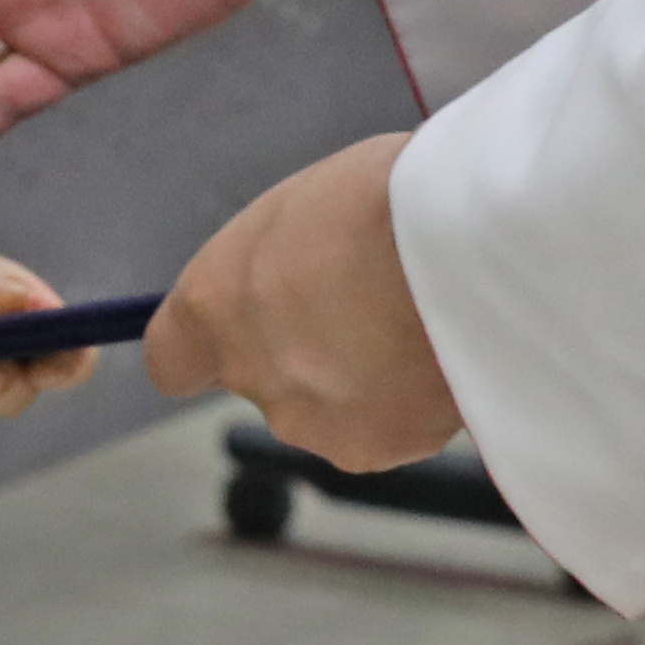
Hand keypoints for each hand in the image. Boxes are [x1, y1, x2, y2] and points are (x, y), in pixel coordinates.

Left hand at [150, 135, 459, 469]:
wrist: (473, 246)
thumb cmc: (390, 197)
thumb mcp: (305, 209)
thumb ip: (276, 267)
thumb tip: (286, 288)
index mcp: (213, 303)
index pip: (171, 360)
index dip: (210, 346)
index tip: (247, 323)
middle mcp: (250, 373)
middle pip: (265, 380)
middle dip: (307, 353)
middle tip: (369, 301)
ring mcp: (312, 420)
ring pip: (329, 409)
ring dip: (363, 379)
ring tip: (420, 321)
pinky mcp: (378, 447)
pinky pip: (391, 427)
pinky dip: (414, 401)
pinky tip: (449, 352)